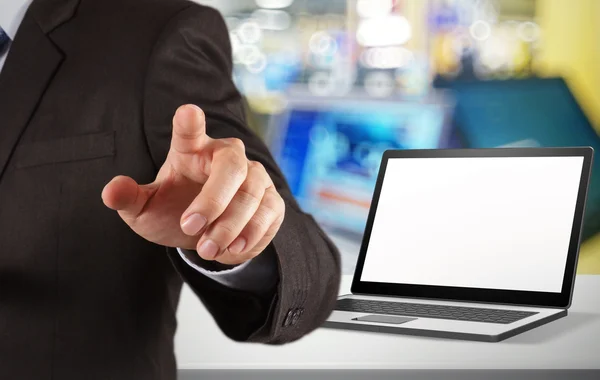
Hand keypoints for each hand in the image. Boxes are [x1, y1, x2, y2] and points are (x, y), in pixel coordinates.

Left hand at [101, 105, 284, 264]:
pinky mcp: (272, 200)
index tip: (188, 112)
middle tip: (189, 227)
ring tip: (206, 249)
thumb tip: (111, 191)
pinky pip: (269, 213)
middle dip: (213, 200)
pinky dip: (251, 234)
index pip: (190, 131)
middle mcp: (227, 156)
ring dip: (229, 226)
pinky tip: (231, 249)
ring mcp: (254, 177)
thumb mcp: (145, 210)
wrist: (205, 235)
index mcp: (192, 151)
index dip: (190, 122)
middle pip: (232, 165)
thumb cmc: (173, 211)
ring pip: (252, 194)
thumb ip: (129, 199)